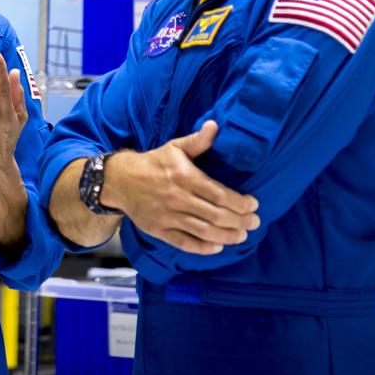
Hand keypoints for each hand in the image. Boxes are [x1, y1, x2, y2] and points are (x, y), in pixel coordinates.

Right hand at [103, 121, 260, 253]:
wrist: (120, 180)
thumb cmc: (153, 163)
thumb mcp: (175, 147)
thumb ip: (197, 141)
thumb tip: (215, 126)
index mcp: (183, 176)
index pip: (219, 193)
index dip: (239, 202)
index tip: (253, 204)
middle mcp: (177, 198)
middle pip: (216, 215)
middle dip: (240, 220)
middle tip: (254, 222)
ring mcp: (168, 216)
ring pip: (204, 231)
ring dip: (228, 236)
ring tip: (243, 235)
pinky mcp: (159, 231)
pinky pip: (184, 243)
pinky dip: (203, 248)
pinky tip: (218, 247)